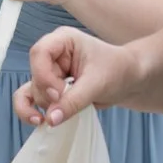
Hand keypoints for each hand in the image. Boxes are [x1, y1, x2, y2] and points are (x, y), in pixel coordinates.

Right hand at [14, 27, 129, 124]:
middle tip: (65, 104)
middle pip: (36, 75)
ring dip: (43, 105)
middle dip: (48, 95)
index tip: (58, 94)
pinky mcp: (52, 89)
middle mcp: (53, 54)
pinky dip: (31, 110)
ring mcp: (51, 72)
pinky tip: (39, 121)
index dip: (44, 75)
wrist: (130, 79)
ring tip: (54, 117)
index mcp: (63, 40)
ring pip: (33, 90)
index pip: (40, 53)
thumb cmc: (118, 70)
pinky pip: (32, 99)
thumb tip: (51, 119)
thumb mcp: (97, 84)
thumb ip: (73, 101)